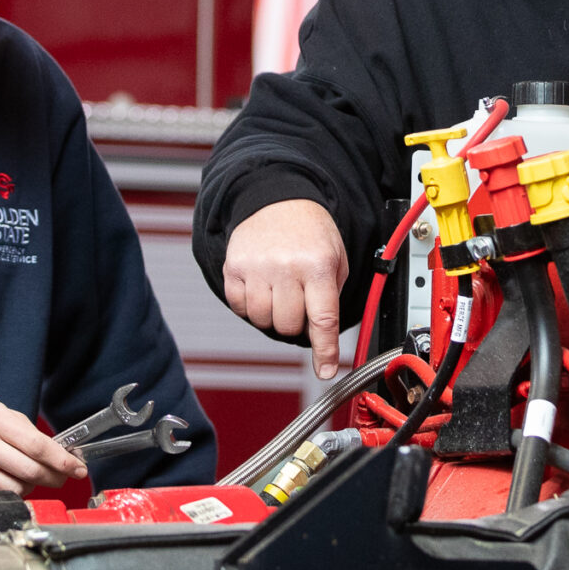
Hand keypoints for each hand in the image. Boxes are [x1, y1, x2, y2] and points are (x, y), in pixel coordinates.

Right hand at [0, 398, 84, 491]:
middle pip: (30, 471)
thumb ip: (33, 436)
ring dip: (31, 487)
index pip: (37, 446)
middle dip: (54, 477)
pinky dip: (11, 493)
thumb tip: (63, 460)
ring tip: (27, 475)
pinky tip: (8, 480)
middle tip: (62, 476)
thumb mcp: (6, 416)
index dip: (62, 461)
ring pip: (16, 489)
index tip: (78, 468)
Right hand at [223, 198, 350, 378]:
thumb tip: (320, 340)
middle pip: (289, 325)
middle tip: (299, 298)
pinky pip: (240, 308)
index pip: (322, 319)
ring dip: (273, 315)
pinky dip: (251, 305)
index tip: (324, 371)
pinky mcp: (233, 267)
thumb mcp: (335, 260)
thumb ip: (330, 299)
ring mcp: (256, 267)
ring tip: (280, 289)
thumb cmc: (310, 233)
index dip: (324, 350)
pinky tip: (261, 285)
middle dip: (296, 321)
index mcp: (318, 265)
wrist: (278, 199)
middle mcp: (286, 267)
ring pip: (263, 321)